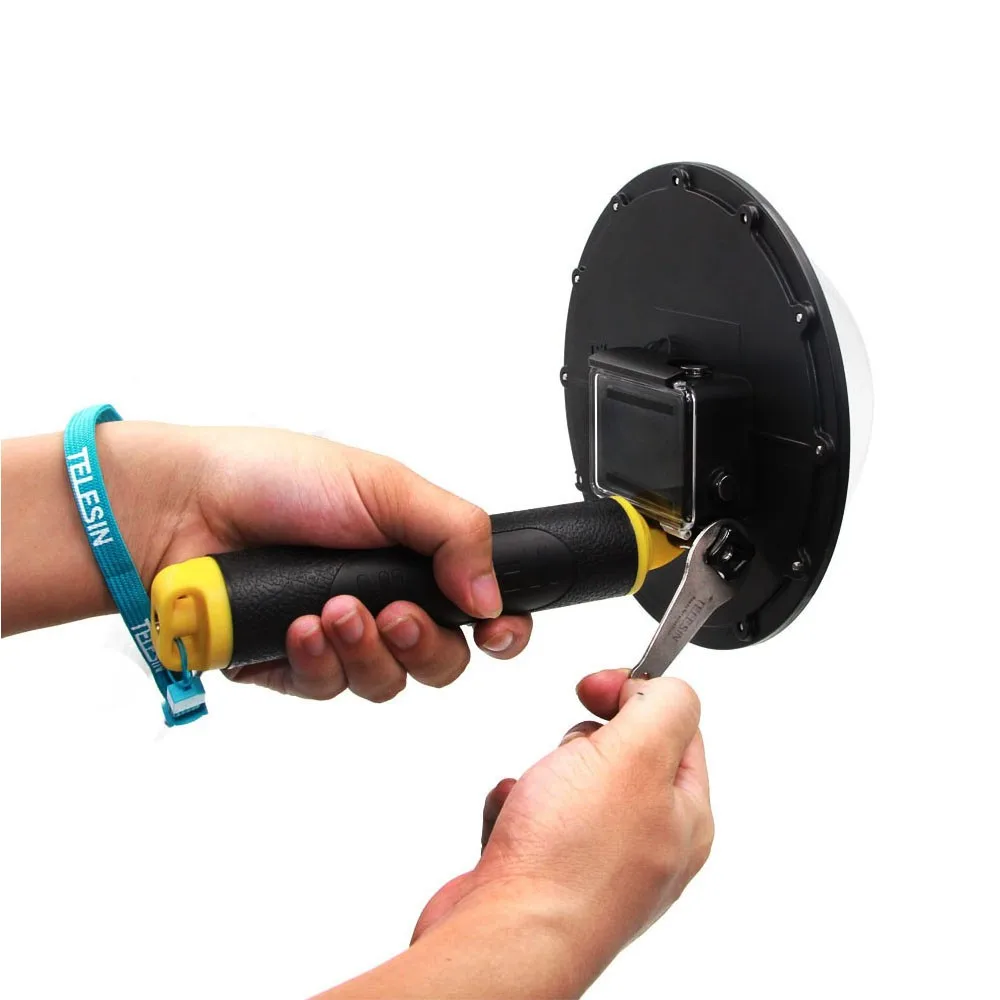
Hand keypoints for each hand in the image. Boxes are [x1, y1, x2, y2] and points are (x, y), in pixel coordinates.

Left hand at [1, 424, 531, 697]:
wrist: (185, 504)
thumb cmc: (277, 478)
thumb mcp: (385, 486)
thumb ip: (455, 532)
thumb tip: (494, 594)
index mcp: (414, 557)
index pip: (481, 610)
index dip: (501, 631)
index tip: (495, 632)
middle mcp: (384, 600)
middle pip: (441, 661)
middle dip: (423, 644)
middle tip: (395, 612)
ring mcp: (338, 637)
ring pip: (386, 683)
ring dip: (365, 651)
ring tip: (331, 609)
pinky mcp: (292, 665)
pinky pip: (327, 689)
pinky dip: (316, 661)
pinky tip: (296, 628)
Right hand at [411, 669, 711, 985]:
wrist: (502, 941)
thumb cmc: (568, 864)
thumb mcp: (636, 753)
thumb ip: (662, 705)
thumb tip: (660, 687)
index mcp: (686, 817)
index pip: (678, 727)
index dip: (635, 695)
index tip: (597, 690)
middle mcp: (649, 844)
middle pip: (618, 752)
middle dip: (580, 744)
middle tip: (569, 763)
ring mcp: (599, 863)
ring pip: (569, 781)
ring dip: (541, 776)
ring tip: (535, 803)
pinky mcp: (549, 876)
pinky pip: (532, 815)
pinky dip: (513, 809)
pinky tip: (510, 827)